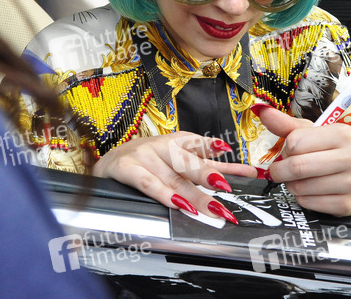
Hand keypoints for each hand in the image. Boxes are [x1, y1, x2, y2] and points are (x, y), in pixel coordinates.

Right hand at [93, 131, 255, 222]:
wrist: (105, 164)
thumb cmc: (144, 161)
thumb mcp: (173, 156)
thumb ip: (202, 158)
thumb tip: (228, 157)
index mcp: (175, 141)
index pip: (201, 147)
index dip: (221, 154)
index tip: (245, 168)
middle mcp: (161, 145)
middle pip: (189, 163)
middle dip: (210, 177)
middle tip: (227, 191)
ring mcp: (143, 155)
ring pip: (173, 176)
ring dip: (194, 195)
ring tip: (212, 208)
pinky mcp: (126, 168)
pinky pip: (148, 183)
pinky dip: (164, 195)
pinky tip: (179, 205)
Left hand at [253, 106, 350, 215]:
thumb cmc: (333, 152)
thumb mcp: (313, 133)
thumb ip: (287, 124)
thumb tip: (262, 111)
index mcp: (341, 133)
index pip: (296, 141)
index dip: (285, 148)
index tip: (287, 151)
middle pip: (298, 166)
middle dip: (281, 170)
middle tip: (279, 170)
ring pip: (301, 187)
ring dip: (290, 184)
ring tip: (297, 179)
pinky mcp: (347, 204)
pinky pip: (308, 203)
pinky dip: (301, 198)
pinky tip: (309, 190)